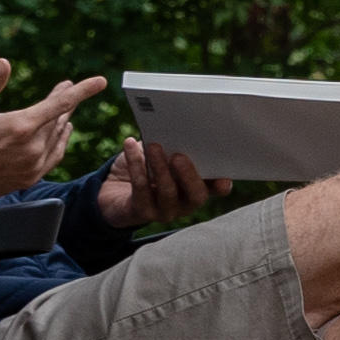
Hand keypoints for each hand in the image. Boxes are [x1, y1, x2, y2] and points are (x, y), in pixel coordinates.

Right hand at [0, 56, 103, 196]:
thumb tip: (4, 63)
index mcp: (20, 126)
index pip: (60, 104)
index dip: (82, 91)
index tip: (102, 81)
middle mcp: (32, 147)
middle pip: (59, 118)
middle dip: (65, 100)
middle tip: (68, 86)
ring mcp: (33, 165)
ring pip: (57, 136)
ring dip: (63, 119)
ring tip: (65, 107)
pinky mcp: (30, 177)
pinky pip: (55, 155)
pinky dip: (61, 141)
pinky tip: (63, 132)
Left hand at [95, 135, 217, 226]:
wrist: (115, 188)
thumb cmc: (146, 165)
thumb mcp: (164, 153)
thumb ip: (176, 146)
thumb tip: (180, 127)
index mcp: (197, 187)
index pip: (216, 188)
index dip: (222, 184)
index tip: (224, 177)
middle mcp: (185, 203)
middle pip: (196, 195)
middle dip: (189, 175)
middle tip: (179, 156)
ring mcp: (165, 211)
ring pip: (167, 192)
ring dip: (160, 167)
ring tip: (153, 146)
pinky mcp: (142, 212)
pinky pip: (141, 188)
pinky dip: (136, 165)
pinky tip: (130, 146)